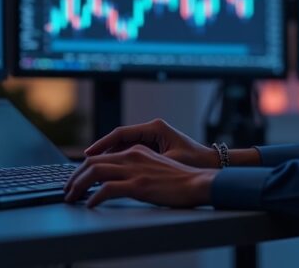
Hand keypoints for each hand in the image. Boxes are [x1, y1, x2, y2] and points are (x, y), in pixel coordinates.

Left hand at [64, 144, 217, 207]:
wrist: (199, 182)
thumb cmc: (180, 179)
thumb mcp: (155, 166)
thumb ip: (137, 168)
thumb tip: (119, 179)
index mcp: (136, 150)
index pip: (101, 155)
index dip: (83, 167)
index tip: (74, 179)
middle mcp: (132, 156)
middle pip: (93, 162)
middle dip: (74, 177)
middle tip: (66, 190)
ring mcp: (134, 170)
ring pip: (95, 172)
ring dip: (78, 186)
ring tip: (71, 198)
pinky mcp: (138, 185)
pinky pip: (107, 189)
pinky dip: (93, 196)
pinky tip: (89, 204)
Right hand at [85, 118, 217, 168]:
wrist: (212, 164)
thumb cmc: (194, 162)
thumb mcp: (168, 163)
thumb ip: (147, 163)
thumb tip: (122, 168)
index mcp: (155, 128)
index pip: (121, 133)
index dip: (102, 144)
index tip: (88, 154)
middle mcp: (152, 129)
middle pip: (120, 139)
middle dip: (103, 151)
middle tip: (85, 163)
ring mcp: (153, 137)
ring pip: (125, 146)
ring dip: (111, 156)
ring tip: (94, 168)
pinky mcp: (155, 146)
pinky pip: (132, 151)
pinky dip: (121, 160)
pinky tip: (110, 170)